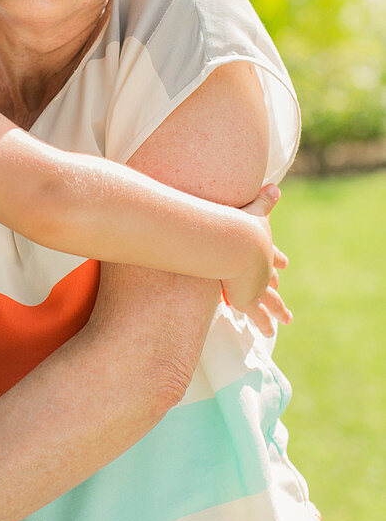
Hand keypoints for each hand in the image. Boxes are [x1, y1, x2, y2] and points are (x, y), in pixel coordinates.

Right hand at [222, 185, 291, 335]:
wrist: (234, 244)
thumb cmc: (238, 224)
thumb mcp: (253, 210)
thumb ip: (264, 200)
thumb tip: (275, 187)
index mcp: (262, 249)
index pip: (272, 256)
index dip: (277, 259)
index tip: (284, 263)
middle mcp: (263, 269)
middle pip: (272, 281)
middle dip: (277, 287)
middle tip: (281, 292)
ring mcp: (257, 286)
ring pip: (271, 302)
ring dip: (280, 310)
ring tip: (287, 319)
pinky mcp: (247, 299)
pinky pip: (258, 316)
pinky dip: (265, 324)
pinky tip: (270, 333)